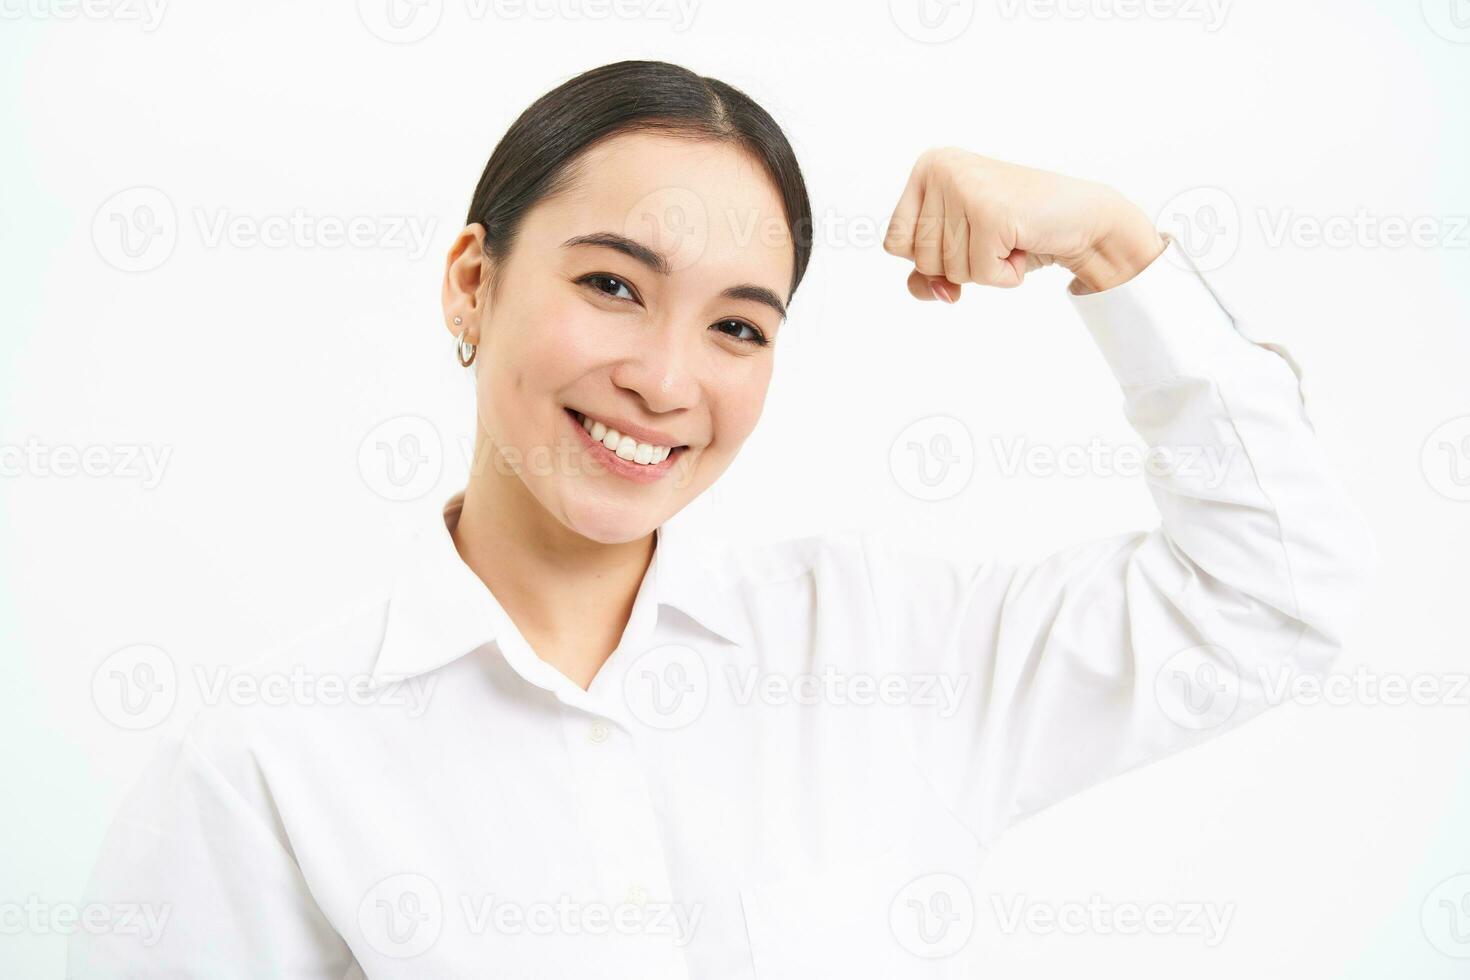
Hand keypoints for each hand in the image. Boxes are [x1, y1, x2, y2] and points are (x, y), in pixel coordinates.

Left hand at [882, 147, 1166, 297]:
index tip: (964, 236)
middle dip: (961, 264)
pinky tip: (1022, 245)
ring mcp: (965, 189)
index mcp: (928, 168)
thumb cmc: (1019, 231)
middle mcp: (941, 170)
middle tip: (994, 236)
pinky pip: (981, 275)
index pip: (894, 243)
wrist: (1083, 219)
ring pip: (949, 270)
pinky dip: (1006, 275)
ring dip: (985, 269)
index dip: (929, 257)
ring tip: (1009, 238)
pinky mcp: (992, 213)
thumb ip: (927, 273)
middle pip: (920, 259)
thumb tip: (935, 292)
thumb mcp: (960, 248)